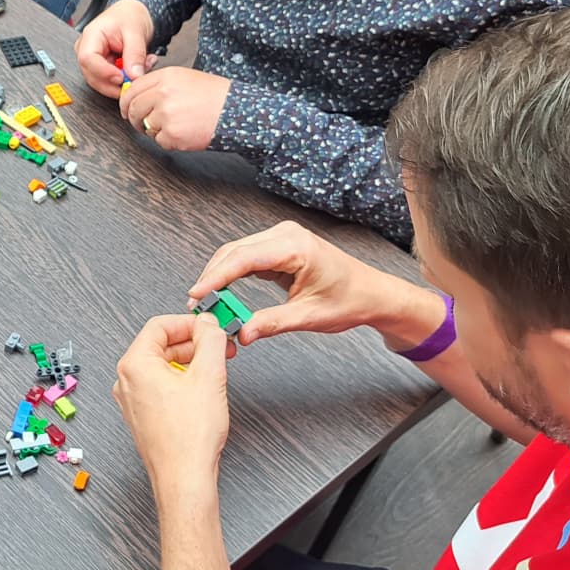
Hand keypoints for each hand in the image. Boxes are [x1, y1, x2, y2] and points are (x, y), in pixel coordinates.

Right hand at [75, 0, 155, 99]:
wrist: (132, 14)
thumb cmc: (129, 16)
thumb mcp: (136, 32)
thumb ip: (135, 54)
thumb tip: (134, 76)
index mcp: (91, 35)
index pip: (88, 59)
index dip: (103, 72)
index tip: (121, 78)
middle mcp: (87, 49)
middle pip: (92, 75)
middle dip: (114, 84)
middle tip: (135, 81)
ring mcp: (93, 60)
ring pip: (102, 82)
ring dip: (123, 81)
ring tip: (143, 67)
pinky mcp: (102, 67)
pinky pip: (111, 81)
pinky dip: (127, 79)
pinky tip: (138, 69)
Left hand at [113, 314, 233, 489]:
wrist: (184, 478)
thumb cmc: (189, 438)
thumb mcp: (209, 376)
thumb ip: (210, 341)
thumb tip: (209, 325)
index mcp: (134, 365)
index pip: (159, 325)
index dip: (189, 323)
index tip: (210, 327)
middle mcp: (127, 381)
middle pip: (160, 345)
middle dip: (193, 342)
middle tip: (218, 346)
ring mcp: (132, 400)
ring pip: (162, 366)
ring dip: (190, 361)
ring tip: (216, 367)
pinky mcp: (142, 415)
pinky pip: (160, 386)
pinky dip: (182, 380)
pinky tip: (203, 388)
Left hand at [120, 65, 230, 150]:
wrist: (235, 111)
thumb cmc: (214, 96)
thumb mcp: (184, 78)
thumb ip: (158, 85)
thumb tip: (134, 95)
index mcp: (165, 77)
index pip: (131, 90)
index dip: (126, 102)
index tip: (127, 109)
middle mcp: (162, 94)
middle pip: (133, 110)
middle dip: (135, 119)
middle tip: (143, 122)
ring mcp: (166, 115)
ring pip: (145, 127)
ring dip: (156, 129)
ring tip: (177, 124)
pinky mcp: (172, 134)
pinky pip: (159, 141)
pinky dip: (169, 140)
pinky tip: (184, 132)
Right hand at [188, 220, 442, 348]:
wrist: (371, 294)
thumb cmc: (349, 300)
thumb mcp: (309, 317)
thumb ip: (272, 323)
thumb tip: (241, 333)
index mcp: (296, 247)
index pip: (243, 258)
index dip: (216, 277)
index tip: (197, 295)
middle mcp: (286, 235)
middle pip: (234, 252)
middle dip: (212, 278)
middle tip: (198, 305)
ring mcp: (281, 238)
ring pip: (236, 253)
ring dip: (219, 276)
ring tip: (207, 302)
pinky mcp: (278, 247)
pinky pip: (246, 258)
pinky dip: (232, 275)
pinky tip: (223, 293)